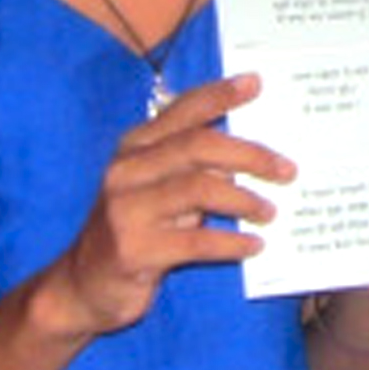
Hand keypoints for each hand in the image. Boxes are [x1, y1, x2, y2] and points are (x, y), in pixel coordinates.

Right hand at [34, 75, 291, 338]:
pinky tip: (254, 245)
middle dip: (249, 154)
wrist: (81, 287)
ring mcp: (126, 210)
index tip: (255, 83)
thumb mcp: (155, 190)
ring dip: (244, 199)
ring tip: (270, 211)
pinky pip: (196, 242)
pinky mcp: (134, 250)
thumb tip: (249, 157)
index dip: (219, 95)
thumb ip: (190, 168)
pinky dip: (232, 242)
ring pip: (199, 189)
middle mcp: (127, 171)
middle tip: (286, 169)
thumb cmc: (132, 231)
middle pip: (198, 146)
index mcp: (134, 148)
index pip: (181, 111)